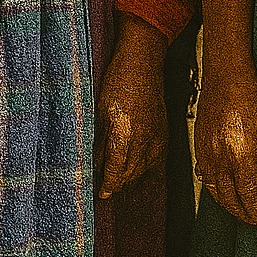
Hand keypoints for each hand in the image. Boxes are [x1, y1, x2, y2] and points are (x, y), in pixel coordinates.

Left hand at [95, 15, 167, 199]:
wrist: (142, 62)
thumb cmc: (116, 81)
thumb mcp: (99, 111)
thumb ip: (98, 140)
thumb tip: (93, 163)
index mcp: (124, 136)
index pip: (116, 173)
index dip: (108, 186)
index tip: (101, 194)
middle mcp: (143, 140)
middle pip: (130, 175)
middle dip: (117, 183)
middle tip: (105, 187)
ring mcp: (156, 136)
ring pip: (144, 169)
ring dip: (131, 176)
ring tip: (118, 177)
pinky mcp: (164, 131)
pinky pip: (157, 159)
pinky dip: (146, 166)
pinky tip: (137, 166)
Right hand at [193, 62, 256, 225]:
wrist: (225, 75)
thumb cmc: (251, 96)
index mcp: (241, 155)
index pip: (248, 195)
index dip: (255, 211)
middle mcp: (221, 158)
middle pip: (229, 198)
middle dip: (241, 213)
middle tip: (253, 219)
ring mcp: (206, 152)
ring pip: (213, 189)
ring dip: (226, 204)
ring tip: (238, 209)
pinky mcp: (199, 144)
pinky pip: (203, 174)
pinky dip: (212, 187)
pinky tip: (219, 188)